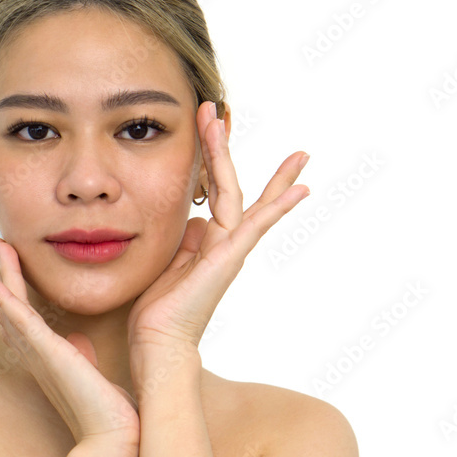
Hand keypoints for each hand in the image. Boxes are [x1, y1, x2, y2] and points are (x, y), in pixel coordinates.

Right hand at [0, 239, 139, 455]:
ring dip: (2, 274)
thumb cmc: (106, 413)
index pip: (25, 315)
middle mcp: (36, 355)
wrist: (114, 438)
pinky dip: (4, 299)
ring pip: (12, 306)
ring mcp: (39, 354)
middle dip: (4, 273)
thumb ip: (82, 355)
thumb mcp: (92, 375)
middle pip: (11, 306)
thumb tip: (80, 339)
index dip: (15, 287)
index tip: (13, 262)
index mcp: (47, 357)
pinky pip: (20, 321)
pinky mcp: (48, 354)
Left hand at [126, 101, 309, 356]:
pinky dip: (278, 206)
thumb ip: (183, 242)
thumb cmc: (156, 313)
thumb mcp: (166, 264)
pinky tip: (300, 189)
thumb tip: (194, 223)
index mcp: (205, 243)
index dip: (210, 160)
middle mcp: (222, 244)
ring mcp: (228, 251)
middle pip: (228, 186)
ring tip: (287, 147)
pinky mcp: (228, 260)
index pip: (212, 193)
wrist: (157, 346)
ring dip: (246, 165)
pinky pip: (256, 226)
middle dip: (221, 147)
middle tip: (217, 111)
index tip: (208, 128)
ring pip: (240, 197)